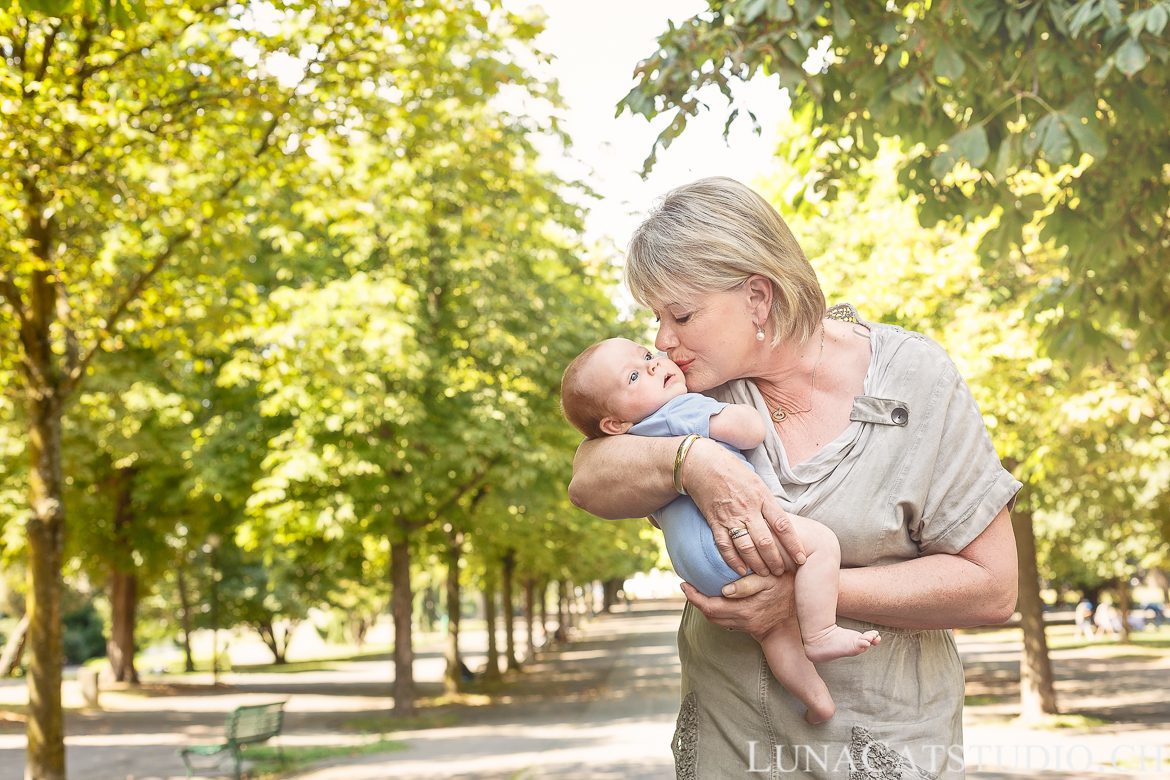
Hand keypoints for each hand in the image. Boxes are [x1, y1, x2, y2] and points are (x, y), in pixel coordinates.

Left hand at [680, 573, 795, 639]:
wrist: (802, 616)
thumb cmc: (787, 592)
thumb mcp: (771, 582)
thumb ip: (748, 584)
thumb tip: (725, 589)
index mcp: (744, 609)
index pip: (710, 607)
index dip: (694, 597)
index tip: (684, 584)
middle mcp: (742, 619)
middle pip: (709, 614)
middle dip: (695, 601)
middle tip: (686, 586)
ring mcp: (744, 624)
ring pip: (715, 619)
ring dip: (703, 606)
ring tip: (695, 591)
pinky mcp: (748, 626)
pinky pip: (724, 620)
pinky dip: (714, 610)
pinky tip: (712, 597)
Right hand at [683, 438, 806, 576]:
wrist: (703, 465)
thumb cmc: (733, 472)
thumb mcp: (757, 483)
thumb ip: (769, 503)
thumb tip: (782, 523)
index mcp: (762, 497)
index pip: (783, 525)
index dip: (794, 544)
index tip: (801, 558)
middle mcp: (748, 509)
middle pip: (766, 541)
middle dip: (776, 560)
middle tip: (782, 571)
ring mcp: (731, 517)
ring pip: (747, 547)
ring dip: (757, 564)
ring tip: (766, 573)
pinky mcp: (715, 522)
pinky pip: (725, 546)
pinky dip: (733, 560)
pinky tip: (742, 570)